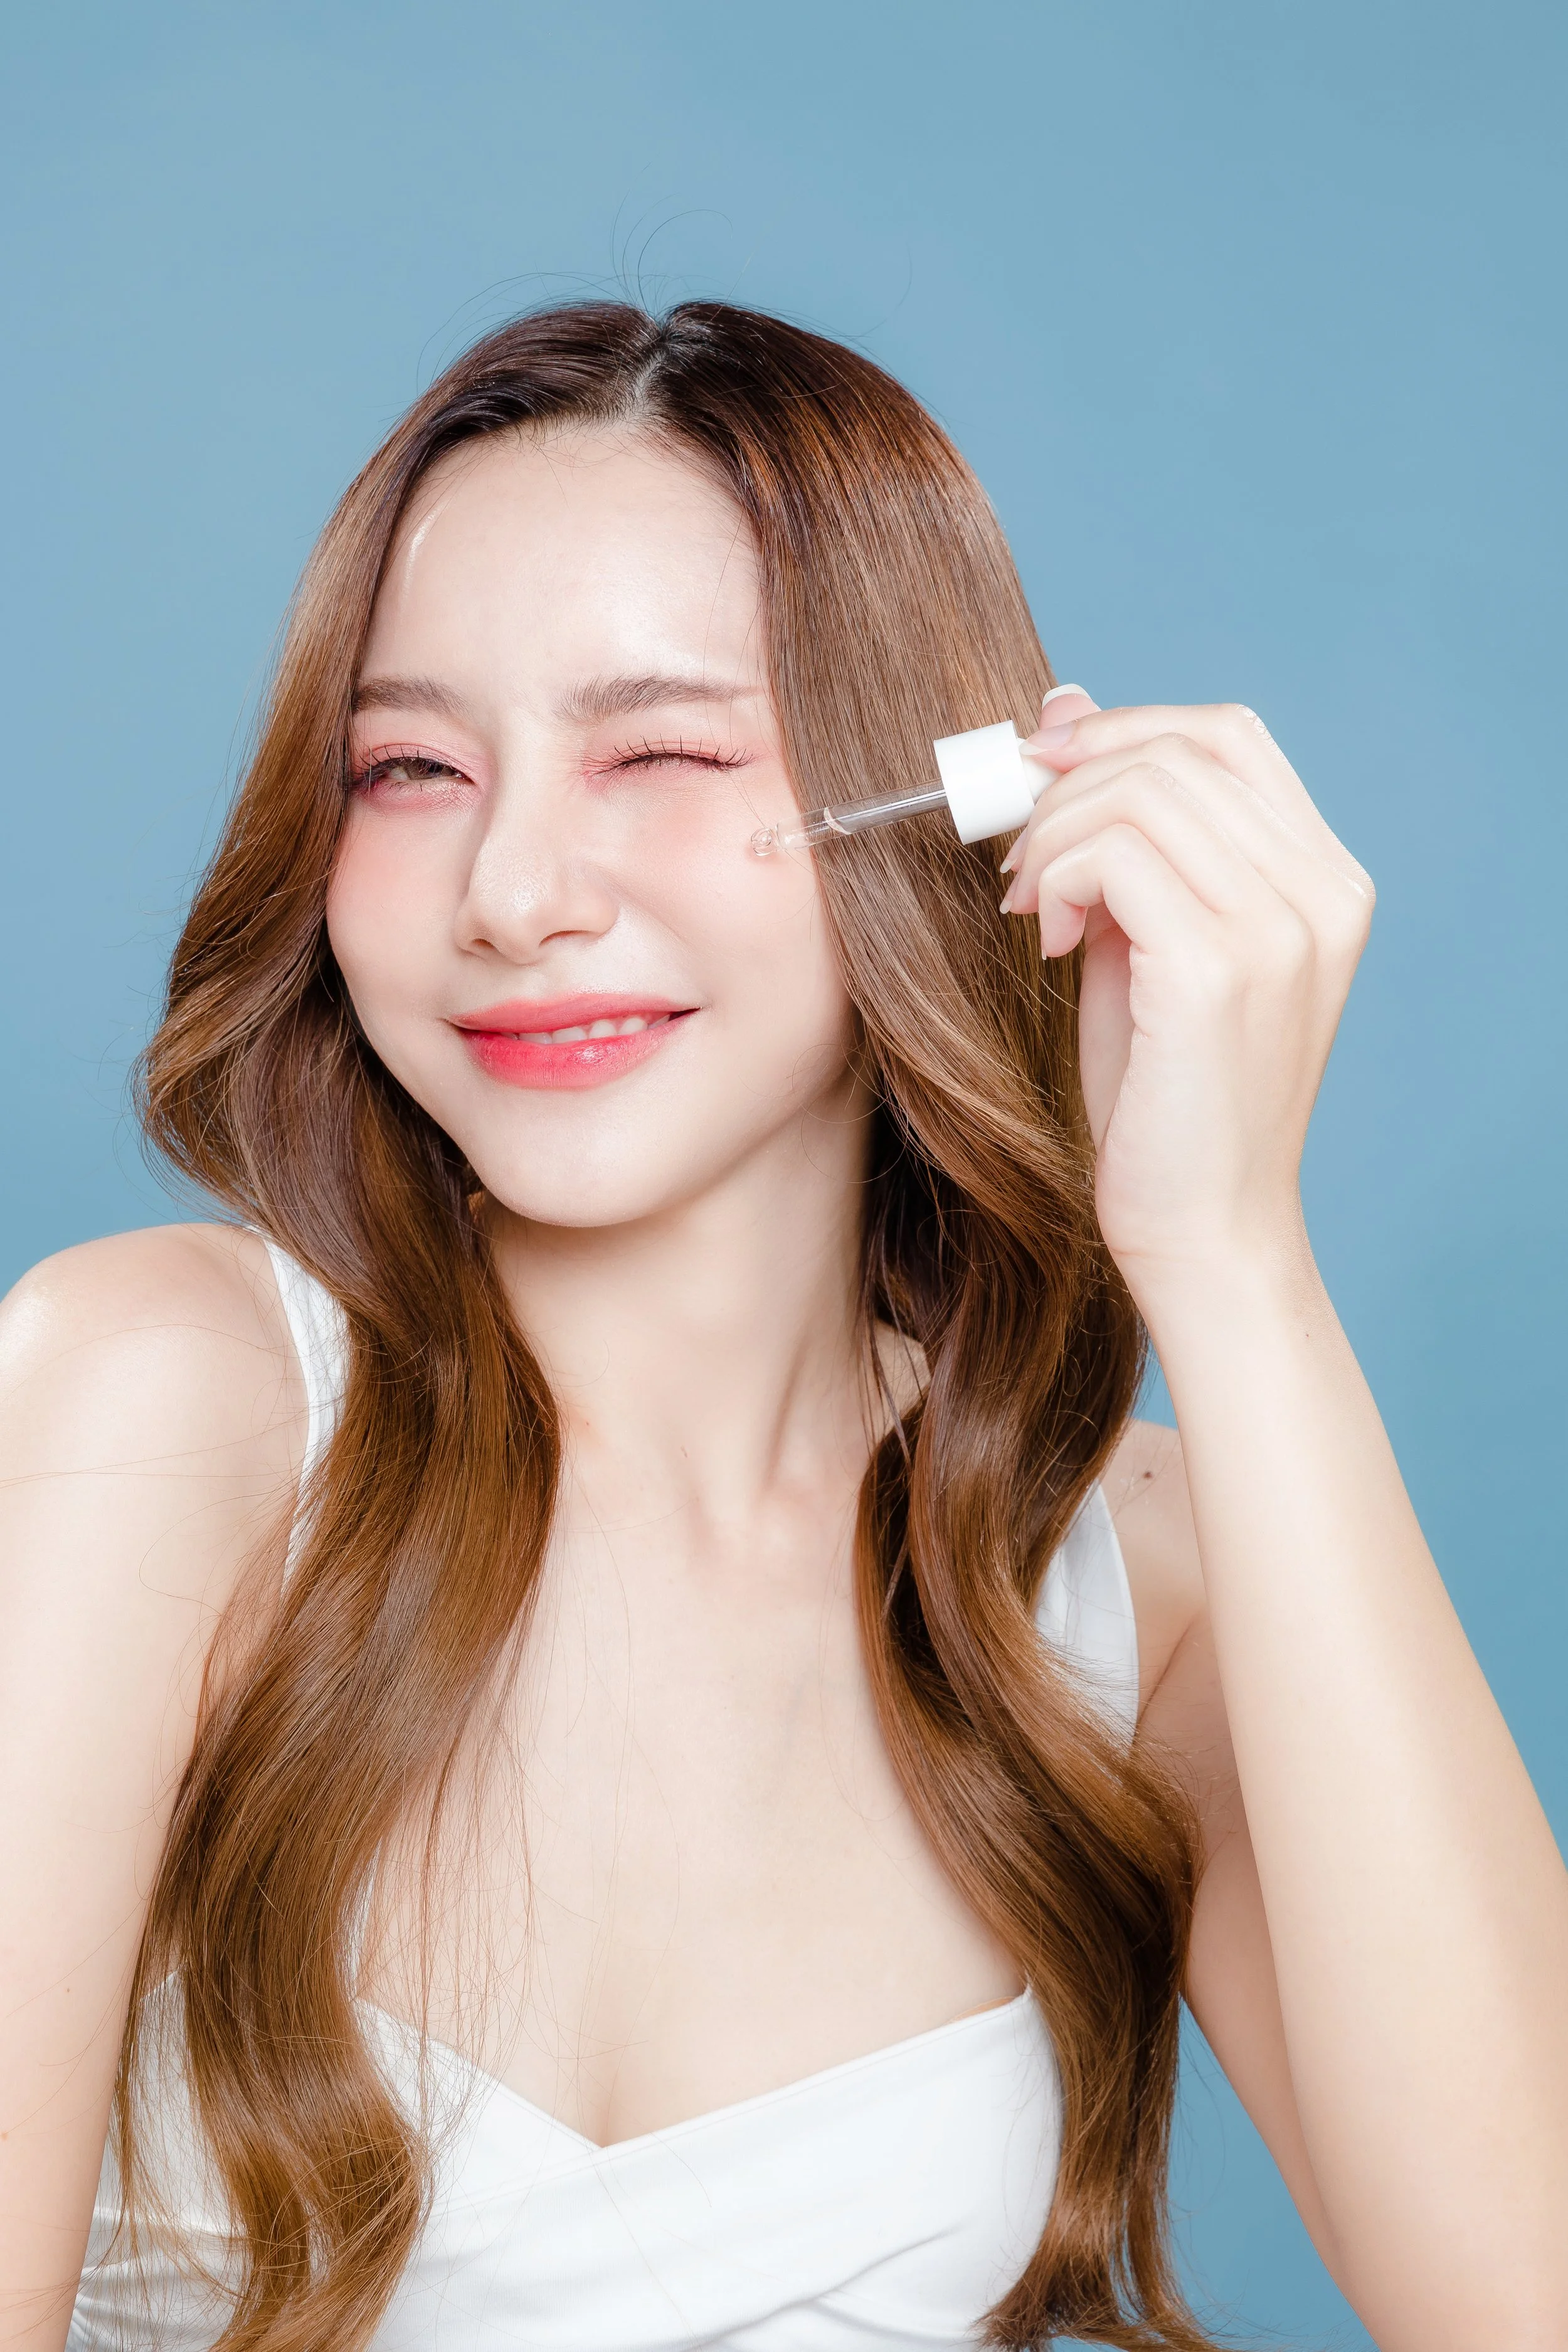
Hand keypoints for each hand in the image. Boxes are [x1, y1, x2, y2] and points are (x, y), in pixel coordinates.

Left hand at [999, 692, 1373, 1304]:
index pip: (1226, 735)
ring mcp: (1282, 930)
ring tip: (1030, 905)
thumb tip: (1065, 707)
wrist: (1200, 1229)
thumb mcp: (1144, 942)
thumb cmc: (1165, 1099)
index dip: (1122, 728)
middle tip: (1016, 857)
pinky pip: (1117, 854)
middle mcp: (1322, 893)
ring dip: (1054, 833)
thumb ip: (1123, 836)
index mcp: (1323, 880)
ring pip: (1139, 792)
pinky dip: (1059, 876)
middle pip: (1176, 751)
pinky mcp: (1221, 971)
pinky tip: (1046, 938)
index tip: (1041, 772)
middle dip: (1067, 785)